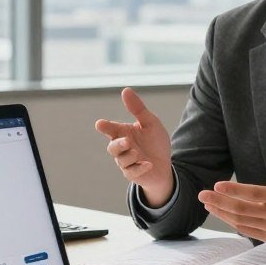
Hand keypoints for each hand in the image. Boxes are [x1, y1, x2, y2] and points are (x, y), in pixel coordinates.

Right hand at [94, 88, 173, 206]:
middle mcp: (122, 148)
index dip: (104, 126)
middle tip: (127, 141)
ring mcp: (126, 162)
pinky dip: (139, 168)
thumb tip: (125, 90)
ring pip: (122, 160)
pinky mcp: (133, 174)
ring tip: (137, 152)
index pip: (110, 129)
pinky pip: (132, 172)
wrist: (165, 164)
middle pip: (113, 147)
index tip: (100, 124)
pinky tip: (148, 164)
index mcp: (123, 133)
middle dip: (118, 144)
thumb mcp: (150, 122)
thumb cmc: (155, 142)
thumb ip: (138, 109)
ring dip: (129, 156)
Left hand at [197, 136, 265, 244]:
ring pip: (242, 222)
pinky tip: (222, 214)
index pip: (255, 193)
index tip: (218, 185)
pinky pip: (248, 231)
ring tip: (208, 204)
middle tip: (202, 194)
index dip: (235, 190)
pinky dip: (233, 223)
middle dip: (220, 202)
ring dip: (222, 213)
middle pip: (243, 209)